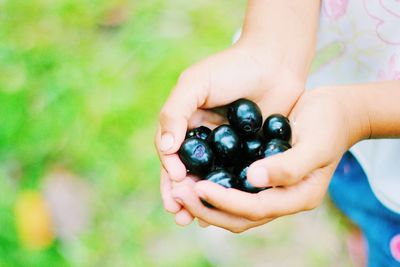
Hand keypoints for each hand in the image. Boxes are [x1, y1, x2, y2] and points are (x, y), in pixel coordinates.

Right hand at [155, 44, 303, 224]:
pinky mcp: (250, 153)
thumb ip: (175, 112)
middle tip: (180, 215)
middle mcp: (204, 139)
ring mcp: (227, 149)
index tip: (173, 192)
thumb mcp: (196, 84)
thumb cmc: (232, 68)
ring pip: (211, 180)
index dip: (169, 175)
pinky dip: (230, 193)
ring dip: (203, 200)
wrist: (275, 62)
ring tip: (198, 219)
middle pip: (188, 173)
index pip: (171, 155)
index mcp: (186, 124)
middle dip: (182, 195)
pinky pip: (236, 177)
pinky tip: (228, 209)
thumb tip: (165, 148)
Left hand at [171, 88, 363, 232]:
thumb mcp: (315, 143)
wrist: (335, 111)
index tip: (198, 187)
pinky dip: (213, 188)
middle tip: (178, 193)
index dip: (225, 201)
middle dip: (207, 208)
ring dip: (205, 202)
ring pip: (233, 208)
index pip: (255, 208)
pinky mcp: (261, 177)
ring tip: (178, 188)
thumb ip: (288, 166)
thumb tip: (252, 178)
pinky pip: (233, 189)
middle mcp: (282, 199)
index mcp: (298, 197)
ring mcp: (271, 190)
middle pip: (239, 217)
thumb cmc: (328, 124)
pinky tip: (193, 176)